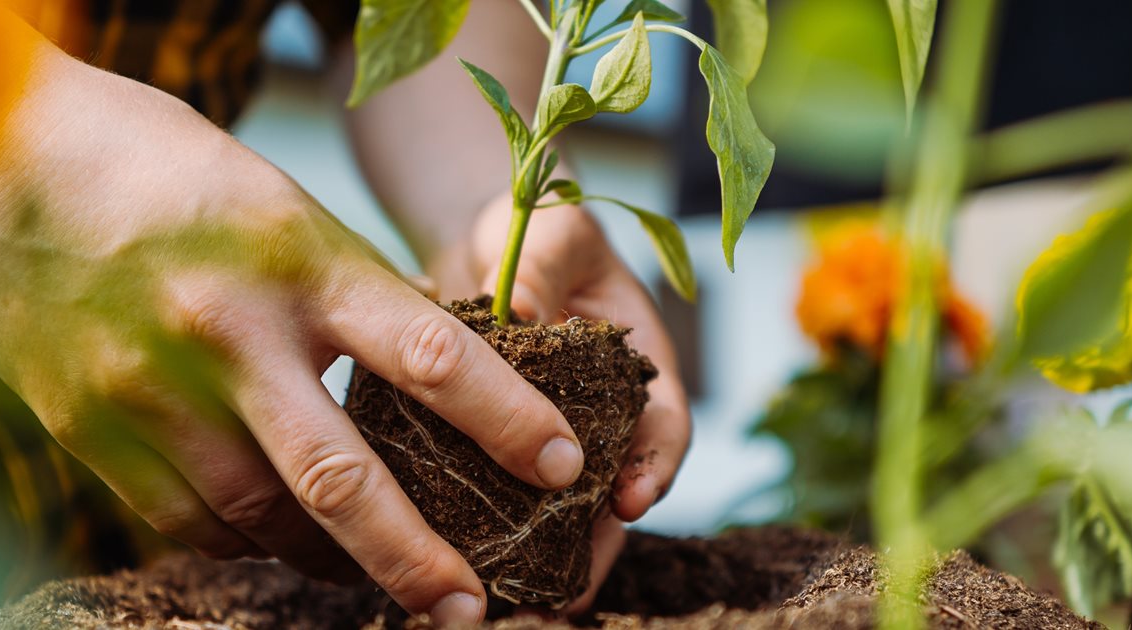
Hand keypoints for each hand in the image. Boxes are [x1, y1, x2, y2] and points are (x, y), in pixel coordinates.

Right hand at [0, 48, 584, 623]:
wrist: (0, 156)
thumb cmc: (169, 176)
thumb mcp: (284, 211)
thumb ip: (350, 299)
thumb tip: (434, 392)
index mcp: (298, 261)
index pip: (429, 355)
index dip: (506, 421)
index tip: (563, 467)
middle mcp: (229, 331)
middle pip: (342, 478)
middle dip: (416, 557)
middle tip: (471, 606)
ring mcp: (150, 387)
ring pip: (262, 516)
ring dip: (331, 560)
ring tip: (382, 576)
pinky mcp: (89, 427)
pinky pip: (185, 520)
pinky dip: (243, 539)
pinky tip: (276, 538)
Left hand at [430, 200, 693, 613]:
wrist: (489, 238)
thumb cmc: (541, 225)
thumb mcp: (552, 233)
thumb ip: (542, 270)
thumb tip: (511, 311)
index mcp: (640, 368)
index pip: (664, 429)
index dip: (654, 470)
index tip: (630, 502)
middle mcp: (605, 417)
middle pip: (614, 494)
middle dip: (596, 544)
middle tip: (569, 590)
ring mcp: (554, 440)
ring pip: (561, 512)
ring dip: (547, 560)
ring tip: (524, 603)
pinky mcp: (499, 451)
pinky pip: (504, 500)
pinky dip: (494, 537)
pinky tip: (467, 570)